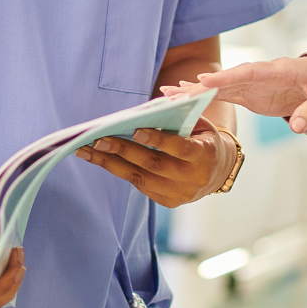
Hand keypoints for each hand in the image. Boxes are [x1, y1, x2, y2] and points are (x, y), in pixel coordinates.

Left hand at [76, 123, 236, 206]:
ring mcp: (179, 193)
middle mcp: (192, 178)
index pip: (179, 148)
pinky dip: (119, 171)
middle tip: (99, 139)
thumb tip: (152, 106)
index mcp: (204, 154)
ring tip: (88, 150)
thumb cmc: (204, 138)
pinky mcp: (167, 202)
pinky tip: (101, 159)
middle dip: (123, 151)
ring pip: (140, 178)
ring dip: (111, 164)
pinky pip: (140, 186)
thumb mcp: (200, 122)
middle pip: (153, 165)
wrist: (218, 171)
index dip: (159, 140)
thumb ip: (181, 114)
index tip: (136, 129)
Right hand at [166, 55, 306, 133]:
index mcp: (279, 70)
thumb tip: (298, 127)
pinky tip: (186, 98)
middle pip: (227, 79)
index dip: (227, 76)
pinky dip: (206, 96)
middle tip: (172, 91)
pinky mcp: (252, 94)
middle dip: (200, 85)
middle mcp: (261, 75)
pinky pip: (225, 94)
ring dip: (196, 90)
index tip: (204, 80)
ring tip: (168, 94)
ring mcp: (255, 84)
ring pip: (221, 86)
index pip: (249, 72)